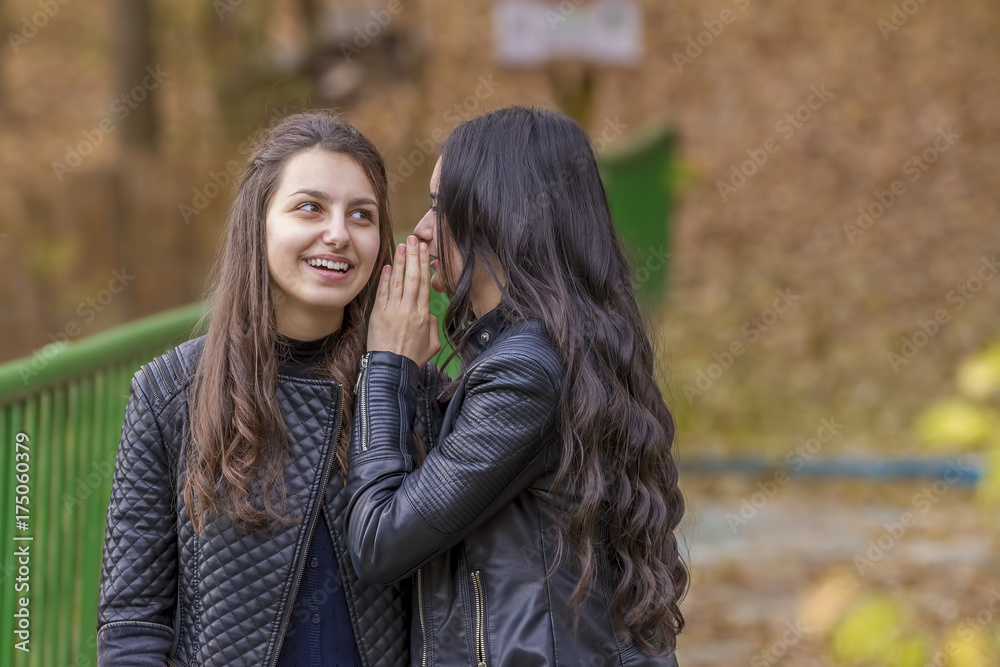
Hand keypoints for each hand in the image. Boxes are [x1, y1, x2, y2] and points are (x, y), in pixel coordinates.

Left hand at [367, 235, 440, 366]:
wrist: (392, 370)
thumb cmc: (412, 359)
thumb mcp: (432, 345)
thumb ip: (433, 326)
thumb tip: (429, 314)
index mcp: (424, 315)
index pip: (425, 284)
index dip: (424, 265)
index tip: (424, 250)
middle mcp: (409, 309)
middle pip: (413, 277)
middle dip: (413, 256)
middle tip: (414, 239)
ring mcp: (393, 311)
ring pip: (398, 281)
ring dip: (400, 262)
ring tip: (402, 245)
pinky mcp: (379, 315)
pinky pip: (383, 292)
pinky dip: (385, 278)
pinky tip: (388, 266)